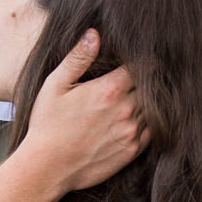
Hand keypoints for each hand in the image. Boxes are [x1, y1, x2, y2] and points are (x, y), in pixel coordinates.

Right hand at [19, 30, 142, 194]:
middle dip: (145, 81)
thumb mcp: (56, 85)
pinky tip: (136, 118)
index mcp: (109, 90)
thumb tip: (94, 33)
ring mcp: (131, 132)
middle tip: (139, 78)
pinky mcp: (132, 151)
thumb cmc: (47, 124)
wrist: (47, 167)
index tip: (136, 61)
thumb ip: (78, 58)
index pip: (140, 67)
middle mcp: (126, 110)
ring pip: (153, 109)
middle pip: (149, 87)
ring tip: (137, 97)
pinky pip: (152, 131)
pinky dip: (150, 123)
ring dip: (148, 102)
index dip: (140, 62)